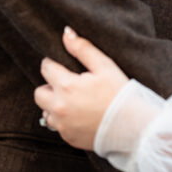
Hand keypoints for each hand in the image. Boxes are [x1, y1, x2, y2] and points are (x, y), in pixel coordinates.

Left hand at [34, 27, 128, 148]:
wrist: (132, 127)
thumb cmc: (119, 94)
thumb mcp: (104, 66)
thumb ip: (82, 48)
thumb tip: (66, 33)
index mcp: (66, 86)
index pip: (46, 68)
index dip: (54, 64)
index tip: (64, 67)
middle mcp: (59, 107)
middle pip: (39, 92)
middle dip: (49, 86)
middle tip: (67, 85)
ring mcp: (62, 125)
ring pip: (45, 111)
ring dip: (54, 105)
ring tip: (74, 102)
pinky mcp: (68, 138)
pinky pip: (57, 127)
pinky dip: (64, 120)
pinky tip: (80, 115)